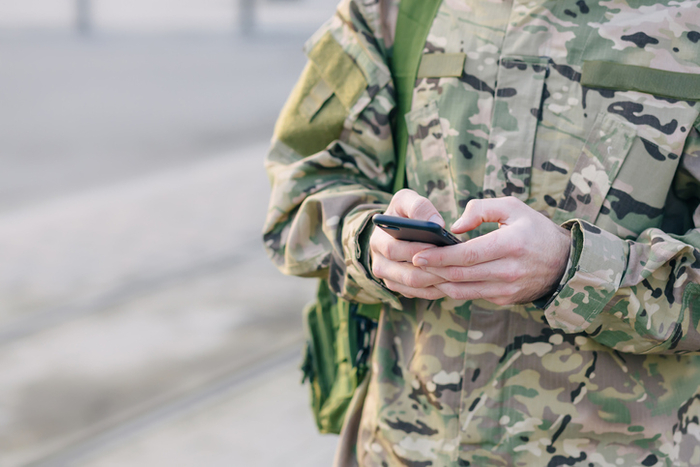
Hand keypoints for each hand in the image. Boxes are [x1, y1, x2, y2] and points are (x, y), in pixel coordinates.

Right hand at [369, 189, 447, 299]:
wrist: (394, 229)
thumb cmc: (403, 212)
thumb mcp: (406, 200)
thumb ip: (419, 206)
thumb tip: (436, 223)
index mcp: (378, 241)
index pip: (394, 250)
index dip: (417, 250)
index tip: (438, 245)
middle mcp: (379, 263)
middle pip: (407, 274)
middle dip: (433, 270)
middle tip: (457, 265)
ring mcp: (389, 279)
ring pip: (415, 287)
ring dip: (438, 282)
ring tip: (460, 274)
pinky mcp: (400, 288)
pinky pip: (420, 294)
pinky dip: (437, 290)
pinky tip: (454, 281)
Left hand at [412, 197, 570, 304]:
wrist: (565, 263)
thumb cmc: (534, 230)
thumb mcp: (513, 207)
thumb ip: (481, 209)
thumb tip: (454, 227)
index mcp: (511, 244)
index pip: (466, 255)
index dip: (439, 257)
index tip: (417, 254)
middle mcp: (509, 271)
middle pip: (459, 275)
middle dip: (431, 270)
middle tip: (410, 264)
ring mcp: (507, 289)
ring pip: (461, 290)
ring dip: (436, 283)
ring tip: (418, 273)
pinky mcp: (504, 299)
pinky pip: (471, 295)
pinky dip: (451, 289)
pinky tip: (437, 280)